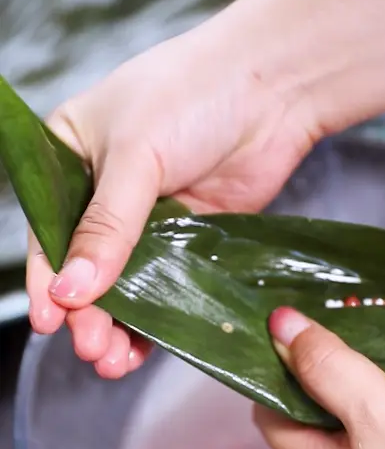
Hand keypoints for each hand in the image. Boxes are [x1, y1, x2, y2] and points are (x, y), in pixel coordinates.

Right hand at [27, 20, 316, 377]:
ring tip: (113, 359)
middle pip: (85, 264)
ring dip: (117, 323)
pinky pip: (165, 285)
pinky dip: (154, 316)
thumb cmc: (193, 94)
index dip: (46, 277)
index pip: (48, 227)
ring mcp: (151, 217)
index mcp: (72, 155)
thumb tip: (71, 289)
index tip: (48, 320)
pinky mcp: (191, 237)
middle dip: (85, 310)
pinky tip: (142, 347)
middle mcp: (106, 191)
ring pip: (125, 283)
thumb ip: (107, 226)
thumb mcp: (136, 154)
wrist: (274, 89)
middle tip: (91, 346)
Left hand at [254, 307, 384, 448]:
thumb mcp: (374, 408)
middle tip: (326, 320)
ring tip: (363, 333)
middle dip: (311, 368)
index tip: (282, 329)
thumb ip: (325, 367)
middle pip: (309, 415)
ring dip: (351, 377)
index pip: (269, 416)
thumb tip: (278, 325)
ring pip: (351, 418)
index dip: (268, 372)